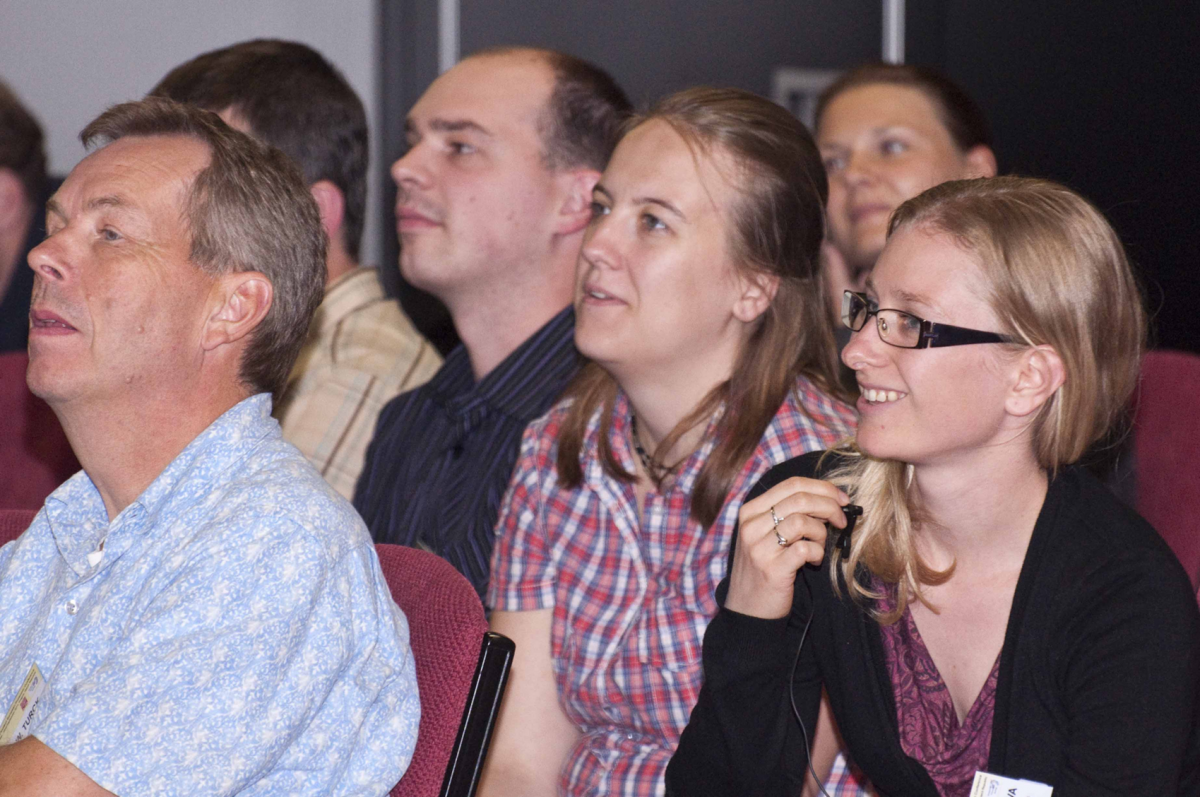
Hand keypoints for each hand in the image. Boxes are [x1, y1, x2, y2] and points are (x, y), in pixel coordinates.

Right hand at [724, 477, 850, 619]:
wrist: (748, 609)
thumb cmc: (765, 567)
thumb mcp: (767, 534)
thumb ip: (789, 514)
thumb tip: (829, 499)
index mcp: (750, 511)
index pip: (791, 484)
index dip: (822, 488)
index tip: (842, 498)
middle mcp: (751, 525)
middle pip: (800, 499)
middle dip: (830, 506)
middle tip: (841, 521)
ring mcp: (759, 547)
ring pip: (803, 521)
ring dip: (822, 533)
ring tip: (819, 547)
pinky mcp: (772, 569)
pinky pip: (806, 549)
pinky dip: (818, 553)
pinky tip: (813, 562)